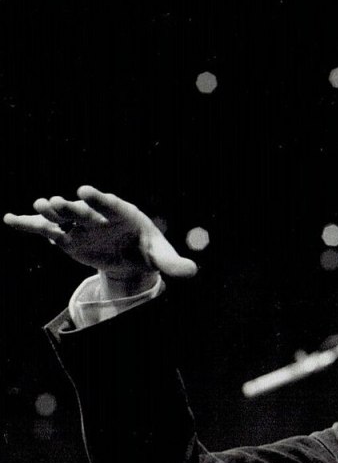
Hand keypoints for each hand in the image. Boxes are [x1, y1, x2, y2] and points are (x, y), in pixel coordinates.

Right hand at [4, 185, 196, 295]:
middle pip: (82, 209)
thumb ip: (173, 263)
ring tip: (38, 206)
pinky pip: (44, 229)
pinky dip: (27, 224)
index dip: (97, 198)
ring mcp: (79, 224)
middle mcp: (97, 215)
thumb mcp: (161, 257)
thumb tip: (193, 272)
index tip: (84, 191)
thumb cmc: (147, 249)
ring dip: (49, 212)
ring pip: (61, 216)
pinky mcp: (65, 236)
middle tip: (55, 200)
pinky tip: (8, 219)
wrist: (129, 256)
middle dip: (70, 206)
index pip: (108, 204)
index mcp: (121, 213)